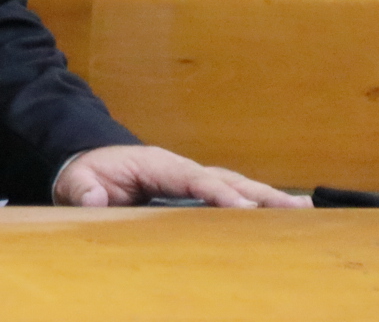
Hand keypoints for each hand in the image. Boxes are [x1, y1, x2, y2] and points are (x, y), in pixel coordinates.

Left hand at [54, 145, 308, 207]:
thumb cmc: (86, 171)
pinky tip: (283, 216)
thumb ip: (83, 188)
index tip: (242, 207)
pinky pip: (228, 196)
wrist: (88, 162)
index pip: (192, 178)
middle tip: (295, 209)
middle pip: (225, 180)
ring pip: (234, 186)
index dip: (217, 193)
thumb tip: (96, 197)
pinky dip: (256, 204)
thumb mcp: (74, 179)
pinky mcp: (194, 192)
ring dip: (267, 198)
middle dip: (259, 194)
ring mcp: (190, 179)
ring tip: (304, 211)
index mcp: (155, 163)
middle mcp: (180, 168)